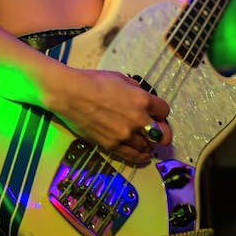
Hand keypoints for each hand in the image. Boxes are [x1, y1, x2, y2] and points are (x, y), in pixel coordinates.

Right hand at [53, 68, 170, 165]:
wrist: (71, 94)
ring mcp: (126, 135)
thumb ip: (136, 89)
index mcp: (142, 100)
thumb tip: (141, 97)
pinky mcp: (113, 145)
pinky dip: (140, 156)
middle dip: (162, 133)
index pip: (164, 111)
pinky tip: (143, 155)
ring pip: (148, 147)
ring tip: (146, 143)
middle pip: (163, 135)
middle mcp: (139, 120)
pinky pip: (133, 156)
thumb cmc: (94, 81)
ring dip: (149, 144)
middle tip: (158, 132)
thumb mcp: (121, 78)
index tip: (156, 113)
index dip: (161, 112)